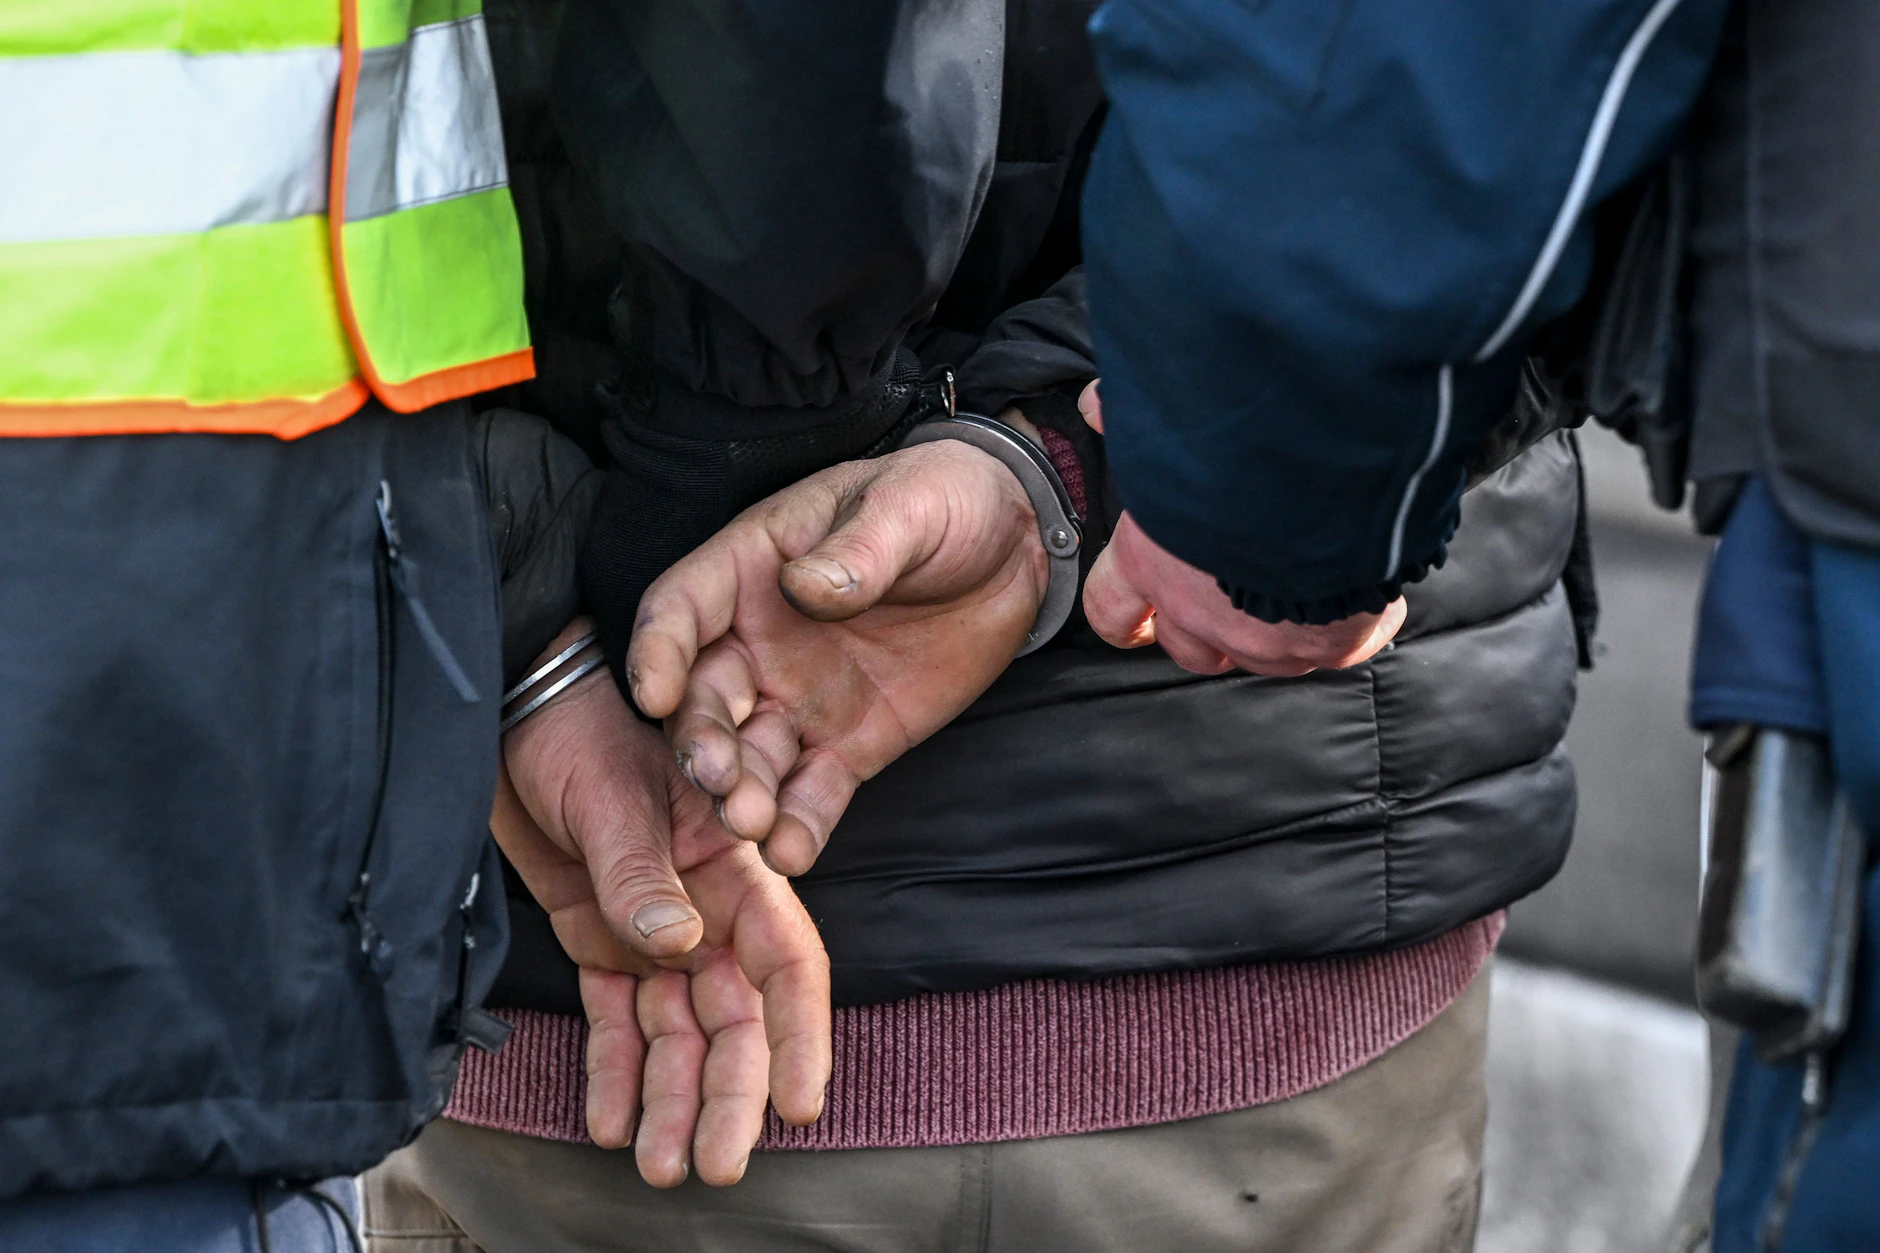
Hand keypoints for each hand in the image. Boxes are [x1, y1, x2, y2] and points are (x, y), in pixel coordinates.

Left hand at [497, 624, 831, 1186]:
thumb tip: (676, 947)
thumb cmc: (573, 730)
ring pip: (678, 1033)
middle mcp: (704, 908)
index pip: (786, 960)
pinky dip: (616, 1073)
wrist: (507, 713)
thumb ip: (641, 874)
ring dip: (673, 1100)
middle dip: (729, 1093)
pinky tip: (613, 1123)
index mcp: (732, 866)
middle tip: (716, 1163)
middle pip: (733, 1017)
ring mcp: (654, 931)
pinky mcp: (601, 943)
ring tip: (662, 1166)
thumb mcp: (610, 795)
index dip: (799, 1033)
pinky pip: (618, 1021)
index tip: (797, 1102)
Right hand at [626, 440, 1048, 875]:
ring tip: (752, 824)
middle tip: (718, 778)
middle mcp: (758, 641)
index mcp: (751, 568)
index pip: (680, 609)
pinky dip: (799, 826)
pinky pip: (813, 792)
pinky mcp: (849, 745)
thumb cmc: (944, 500)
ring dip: (742, 794)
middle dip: (702, 741)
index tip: (656, 692)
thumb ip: (858, 549)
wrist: (1012, 548)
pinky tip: (793, 851)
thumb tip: (806, 587)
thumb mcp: (907, 507)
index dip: (659, 650)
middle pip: (705, 698)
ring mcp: (800, 699)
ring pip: (751, 756)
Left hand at [1077, 382, 1404, 676]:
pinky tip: (1359, 591)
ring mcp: (1266, 638)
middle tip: (1230, 596)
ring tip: (1301, 586)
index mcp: (1150, 563)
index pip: (1112, 612)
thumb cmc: (1243, 445)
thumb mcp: (1168, 422)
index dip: (1124, 617)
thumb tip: (1097, 406)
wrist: (1331, 465)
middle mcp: (1201, 614)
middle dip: (1203, 630)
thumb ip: (1131, 419)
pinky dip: (1346, 625)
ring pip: (1261, 657)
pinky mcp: (1330, 644)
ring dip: (1274, 631)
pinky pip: (1334, 648)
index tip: (1136, 617)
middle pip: (1188, 650)